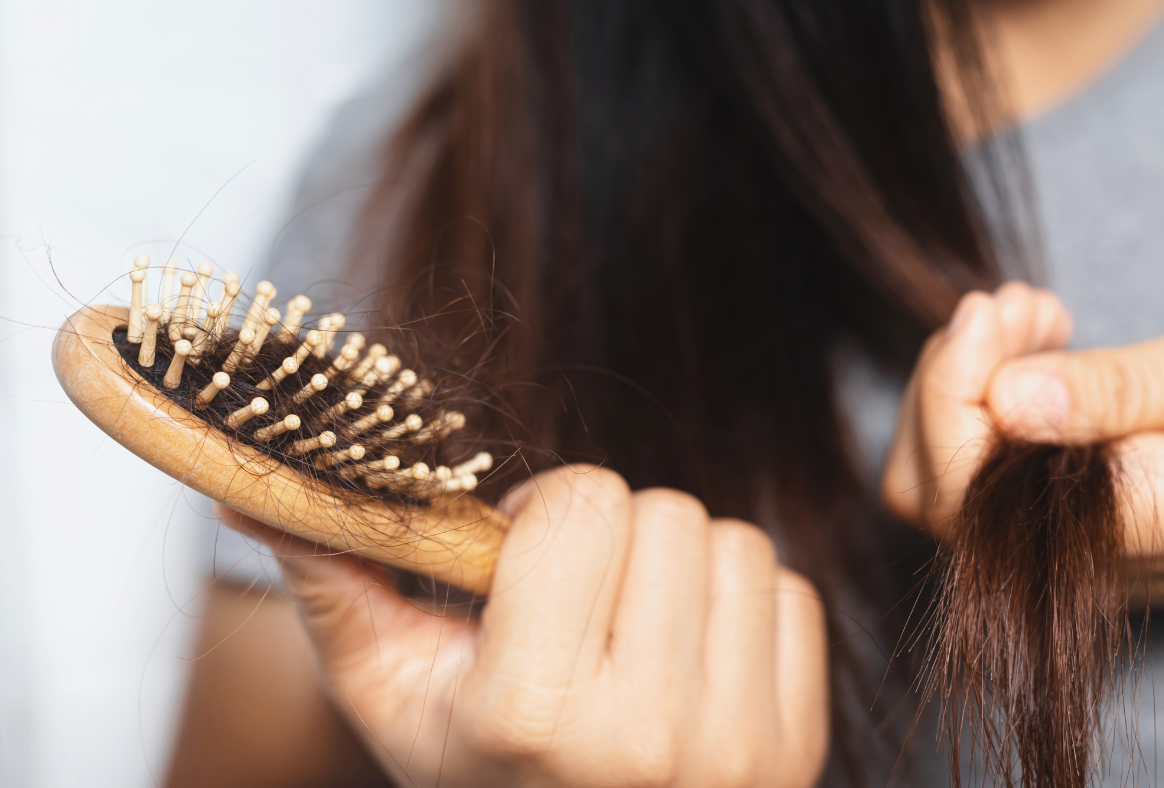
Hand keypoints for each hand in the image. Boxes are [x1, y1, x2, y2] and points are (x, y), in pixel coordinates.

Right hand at [220, 466, 827, 787]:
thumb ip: (333, 582)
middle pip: (666, 515)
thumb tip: (251, 487)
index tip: (523, 561)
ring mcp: (739, 750)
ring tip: (630, 630)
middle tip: (577, 599)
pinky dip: (737, 608)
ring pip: (735, 544)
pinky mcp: (797, 748)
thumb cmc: (473, 771)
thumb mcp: (390, 692)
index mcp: (534, 715)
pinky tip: (686, 657)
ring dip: (678, 568)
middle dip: (613, 537)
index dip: (546, 515)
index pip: (585, 504)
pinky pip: (790, 594)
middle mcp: (649, 738)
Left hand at [882, 288, 1163, 689]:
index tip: (997, 307)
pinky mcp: (1058, 533)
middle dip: (947, 376)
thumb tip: (1008, 400)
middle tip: (1024, 304)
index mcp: (1134, 527)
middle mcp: (1081, 562)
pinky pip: (973, 478)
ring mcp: (1064, 556)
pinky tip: (1039, 352)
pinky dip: (978, 402)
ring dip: (958, 384)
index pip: (967, 484)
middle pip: (926, 488)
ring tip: (1036, 319)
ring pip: (934, 483)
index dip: (952, 385)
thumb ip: (1130, 389)